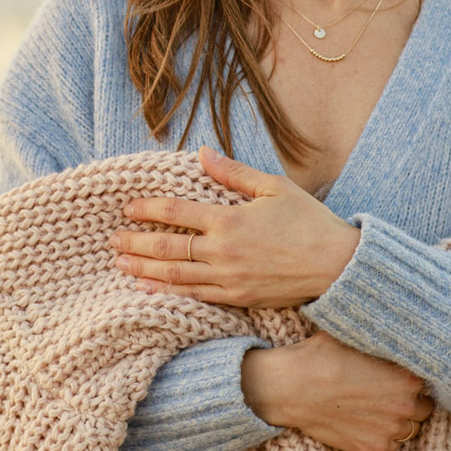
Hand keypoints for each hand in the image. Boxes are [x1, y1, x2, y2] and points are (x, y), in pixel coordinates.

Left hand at [111, 145, 362, 308]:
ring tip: (121, 263)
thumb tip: (202, 153)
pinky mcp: (236, 298)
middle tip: (112, 239)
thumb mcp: (274, 187)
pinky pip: (194, 295)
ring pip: (175, 275)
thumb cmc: (309, 222)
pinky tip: (148, 288)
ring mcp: (228, 279)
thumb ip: (233, 173)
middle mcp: (223, 252)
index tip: (128, 208)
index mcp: (229, 220)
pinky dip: (167, 291)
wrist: (338, 267)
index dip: (148, 210)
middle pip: (168, 247)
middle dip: (136, 242)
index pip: (176, 213)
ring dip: (145, 268)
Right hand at [241, 335, 434, 450]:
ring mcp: (390, 431)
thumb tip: (399, 326)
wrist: (291, 387)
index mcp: (407, 377)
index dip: (415, 376)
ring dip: (400, 419)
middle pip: (425, 407)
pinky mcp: (373, 449)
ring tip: (377, 407)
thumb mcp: (357, 336)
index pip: (429, 380)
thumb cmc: (321, 355)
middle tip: (390, 391)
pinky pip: (391, 445)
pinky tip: (366, 420)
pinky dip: (383, 434)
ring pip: (410, 428)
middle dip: (411, 399)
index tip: (403, 374)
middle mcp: (405, 406)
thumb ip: (385, 339)